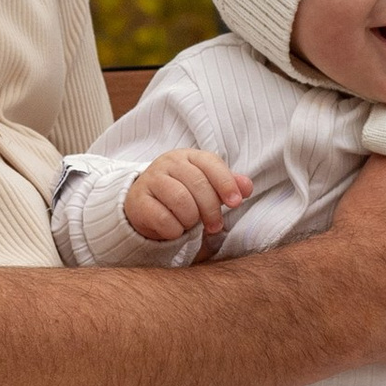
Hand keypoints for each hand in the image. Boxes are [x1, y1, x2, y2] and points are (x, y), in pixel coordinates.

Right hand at [123, 147, 251, 255]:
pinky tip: (175, 229)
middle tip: (215, 226)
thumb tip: (247, 187)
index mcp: (188, 156)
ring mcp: (151, 180)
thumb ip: (228, 185)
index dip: (226, 183)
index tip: (235, 203)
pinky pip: (163, 218)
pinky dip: (175, 230)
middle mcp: (168, 163)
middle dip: (211, 209)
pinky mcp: (138, 200)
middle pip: (198, 184)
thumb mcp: (207, 187)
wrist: (144, 203)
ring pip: (181, 200)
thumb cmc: (182, 193)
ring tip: (191, 225)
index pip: (211, 163)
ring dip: (192, 219)